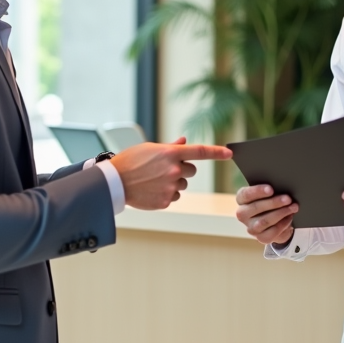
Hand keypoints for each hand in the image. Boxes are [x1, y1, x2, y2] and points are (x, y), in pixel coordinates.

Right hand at [110, 137, 231, 210]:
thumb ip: (170, 147)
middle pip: (191, 171)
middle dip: (182, 170)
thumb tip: (184, 142)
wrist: (114, 182)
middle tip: (164, 169)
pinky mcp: (166, 201)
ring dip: (173, 183)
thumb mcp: (150, 148)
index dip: (216, 152)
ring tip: (154, 180)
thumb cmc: (130, 161)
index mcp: (170, 154)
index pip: (200, 152)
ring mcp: (170, 187)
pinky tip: (151, 190)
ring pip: (182, 185)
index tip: (229, 154)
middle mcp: (173, 170)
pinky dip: (166, 194)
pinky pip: (174, 197)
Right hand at [235, 184, 297, 245]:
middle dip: (274, 202)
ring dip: (281, 213)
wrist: (277, 220)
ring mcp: (250, 227)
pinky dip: (283, 224)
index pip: (246, 194)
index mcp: (242, 199)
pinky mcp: (260, 237)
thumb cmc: (271, 201)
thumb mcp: (269, 194)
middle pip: (256, 207)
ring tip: (293, 207)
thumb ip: (270, 190)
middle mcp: (242, 214)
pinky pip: (272, 232)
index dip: (258, 191)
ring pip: (264, 221)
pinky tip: (290, 217)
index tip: (271, 189)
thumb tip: (282, 187)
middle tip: (288, 198)